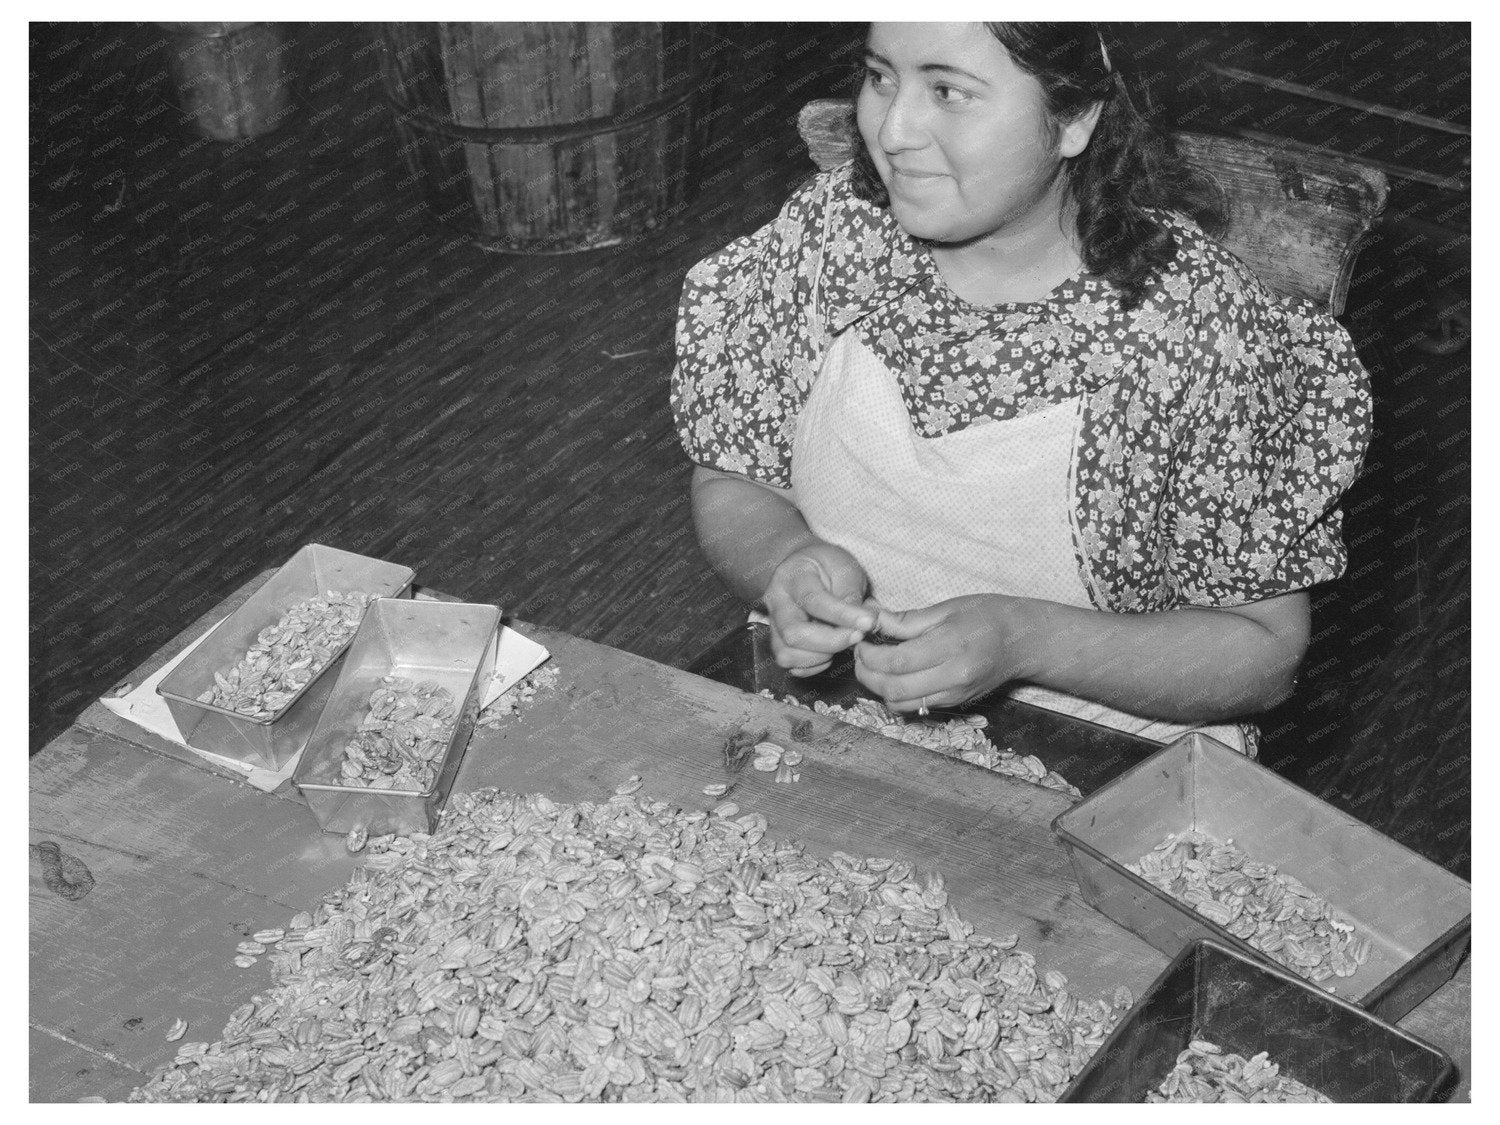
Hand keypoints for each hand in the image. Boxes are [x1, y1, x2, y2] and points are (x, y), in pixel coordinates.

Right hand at [763, 542, 877, 676]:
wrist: (811, 568)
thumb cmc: (829, 566)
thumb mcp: (845, 569)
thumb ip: (851, 595)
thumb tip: (863, 625)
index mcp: (792, 576)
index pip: (814, 600)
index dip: (843, 615)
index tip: (869, 622)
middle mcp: (776, 601)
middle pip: (793, 633)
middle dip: (831, 642)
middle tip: (858, 636)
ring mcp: (773, 624)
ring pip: (786, 654)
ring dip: (820, 656)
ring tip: (841, 641)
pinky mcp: (778, 642)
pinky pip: (790, 665)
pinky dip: (813, 665)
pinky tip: (829, 650)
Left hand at [853, 594, 1036, 712]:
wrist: (1024, 642)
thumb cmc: (988, 616)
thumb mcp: (948, 608)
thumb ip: (907, 620)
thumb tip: (871, 619)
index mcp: (952, 647)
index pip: (897, 661)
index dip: (870, 654)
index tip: (861, 641)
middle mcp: (953, 677)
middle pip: (893, 688)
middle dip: (866, 673)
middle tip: (861, 654)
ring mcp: (954, 694)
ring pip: (899, 703)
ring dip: (878, 687)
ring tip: (875, 665)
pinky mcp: (953, 703)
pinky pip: (914, 706)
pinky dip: (896, 694)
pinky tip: (895, 674)